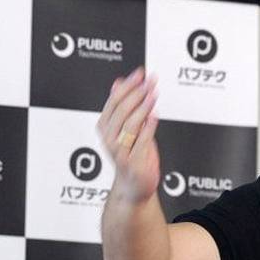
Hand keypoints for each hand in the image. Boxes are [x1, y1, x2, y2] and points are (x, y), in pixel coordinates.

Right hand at [97, 67, 161, 204]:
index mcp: (105, 127)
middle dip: (136, 93)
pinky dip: (147, 128)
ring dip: (142, 107)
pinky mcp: (132, 163)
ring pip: (129, 125)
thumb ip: (123, 106)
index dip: (127, 85)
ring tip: (153, 94)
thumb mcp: (126, 128)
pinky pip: (140, 143)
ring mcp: (119, 152)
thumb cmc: (132, 155)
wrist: (134, 187)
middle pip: (121, 111)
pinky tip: (155, 116)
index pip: (113, 101)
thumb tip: (118, 82)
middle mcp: (109, 139)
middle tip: (150, 80)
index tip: (140, 73)